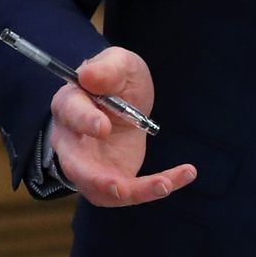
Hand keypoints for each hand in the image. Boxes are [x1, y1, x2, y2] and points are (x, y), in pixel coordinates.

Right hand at [47, 46, 195, 206]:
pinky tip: (186, 174)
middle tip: (118, 186)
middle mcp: (71, 142)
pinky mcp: (109, 177)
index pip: (71, 114)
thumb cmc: (115, 80)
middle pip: (74, 165)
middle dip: (94, 178)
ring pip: (100, 188)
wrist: (123, 101)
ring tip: (163, 185)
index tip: (103, 127)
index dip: (85, 122)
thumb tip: (87, 74)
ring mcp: (87, 165)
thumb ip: (107, 69)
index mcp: (70, 105)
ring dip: (129, 192)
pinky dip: (154, 187)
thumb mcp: (119, 64)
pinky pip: (128, 191)